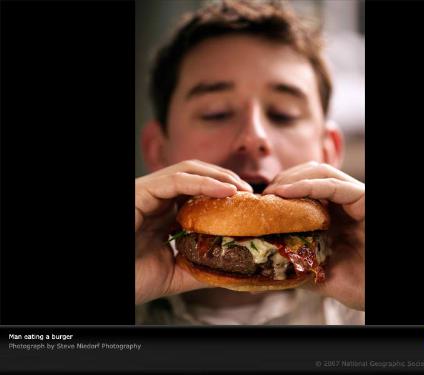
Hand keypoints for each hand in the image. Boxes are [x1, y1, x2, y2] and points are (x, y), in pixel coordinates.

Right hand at [135, 160, 252, 304]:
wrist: (112, 284)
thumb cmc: (133, 278)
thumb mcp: (176, 274)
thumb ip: (200, 267)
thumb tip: (233, 269)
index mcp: (166, 215)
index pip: (199, 194)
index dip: (225, 195)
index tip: (249, 205)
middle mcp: (159, 200)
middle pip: (197, 177)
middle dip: (226, 180)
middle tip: (250, 194)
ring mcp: (149, 193)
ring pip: (188, 171)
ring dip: (219, 177)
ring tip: (242, 190)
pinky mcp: (142, 191)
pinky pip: (176, 179)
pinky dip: (204, 181)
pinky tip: (226, 190)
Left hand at [263, 162, 364, 310]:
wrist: (378, 290)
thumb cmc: (357, 283)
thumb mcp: (317, 272)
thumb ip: (296, 263)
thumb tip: (264, 263)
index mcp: (333, 212)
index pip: (304, 186)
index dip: (280, 188)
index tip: (259, 201)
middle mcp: (344, 201)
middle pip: (310, 173)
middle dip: (283, 179)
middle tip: (263, 196)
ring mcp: (354, 197)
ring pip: (320, 172)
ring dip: (292, 178)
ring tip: (272, 193)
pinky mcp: (364, 198)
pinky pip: (333, 185)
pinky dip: (307, 185)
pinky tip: (285, 193)